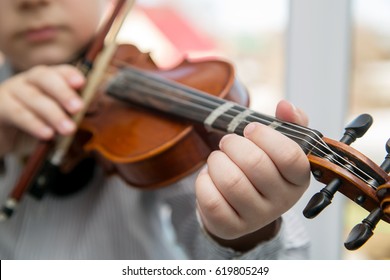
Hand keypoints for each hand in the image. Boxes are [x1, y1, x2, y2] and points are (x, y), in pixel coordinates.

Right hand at [0, 65, 84, 153]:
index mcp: (46, 79)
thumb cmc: (36, 125)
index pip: (60, 71)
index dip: (71, 74)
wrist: (5, 138)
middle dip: (64, 92)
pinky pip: (17, 113)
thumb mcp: (58, 117)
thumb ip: (75, 110)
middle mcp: (29, 80)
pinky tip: (47, 134)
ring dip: (53, 114)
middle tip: (78, 107)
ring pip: (33, 98)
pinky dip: (34, 124)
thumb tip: (96, 101)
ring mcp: (12, 91)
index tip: (82, 82)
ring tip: (68, 129)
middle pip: (45, 77)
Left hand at [195, 100, 309, 249]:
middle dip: (233, 144)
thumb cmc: (261, 168)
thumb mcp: (279, 146)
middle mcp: (282, 201)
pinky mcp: (231, 227)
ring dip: (217, 161)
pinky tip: (210, 177)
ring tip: (218, 158)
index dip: (266, 136)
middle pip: (255, 164)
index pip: (289, 156)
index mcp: (298, 179)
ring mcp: (257, 217)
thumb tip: (285, 106)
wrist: (241, 206)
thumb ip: (288, 123)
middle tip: (227, 142)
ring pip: (231, 182)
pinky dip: (204, 181)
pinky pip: (211, 200)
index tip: (250, 129)